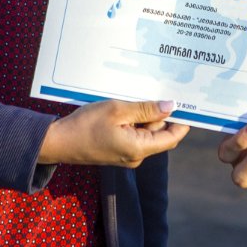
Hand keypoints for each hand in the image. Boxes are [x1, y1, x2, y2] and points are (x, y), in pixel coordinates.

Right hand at [38, 100, 188, 167]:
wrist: (58, 142)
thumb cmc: (86, 125)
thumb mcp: (118, 110)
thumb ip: (146, 109)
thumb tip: (171, 107)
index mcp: (139, 149)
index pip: (172, 137)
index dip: (183, 122)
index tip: (189, 105)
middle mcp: (136, 156)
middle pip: (159, 134)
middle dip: (160, 115)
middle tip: (160, 91)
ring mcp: (127, 155)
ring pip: (146, 133)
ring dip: (145, 116)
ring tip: (135, 97)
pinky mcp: (118, 151)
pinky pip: (134, 135)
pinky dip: (134, 121)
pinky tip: (126, 108)